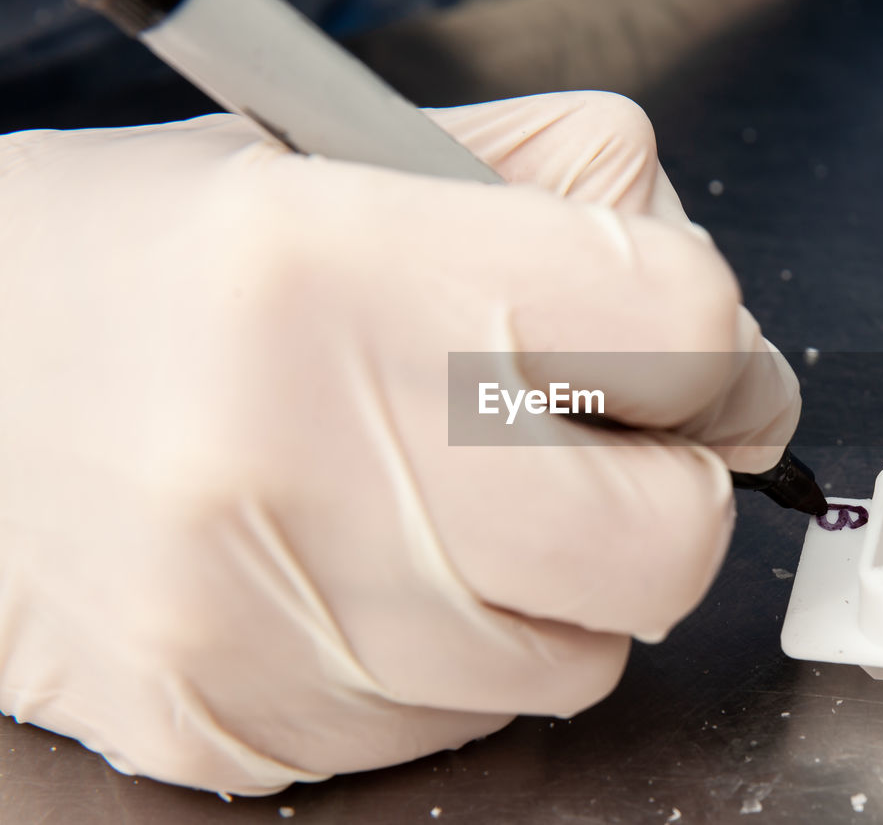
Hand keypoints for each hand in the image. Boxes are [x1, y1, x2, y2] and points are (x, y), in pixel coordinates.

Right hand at [0, 92, 799, 792]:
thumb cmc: (150, 271)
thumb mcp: (344, 162)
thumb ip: (564, 204)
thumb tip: (724, 339)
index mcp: (346, 265)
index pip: (682, 326)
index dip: (721, 355)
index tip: (701, 370)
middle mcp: (311, 454)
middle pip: (666, 534)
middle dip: (669, 493)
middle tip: (604, 453)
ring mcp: (280, 620)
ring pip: (582, 653)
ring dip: (560, 581)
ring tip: (447, 502)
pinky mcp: (246, 729)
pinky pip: (468, 717)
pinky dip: (463, 648)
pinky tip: (369, 567)